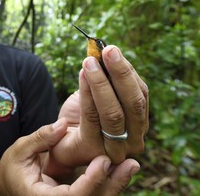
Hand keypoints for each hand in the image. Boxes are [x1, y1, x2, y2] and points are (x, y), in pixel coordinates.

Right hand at [0, 119, 140, 195]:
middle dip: (113, 184)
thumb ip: (40, 138)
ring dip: (115, 183)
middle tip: (131, 164)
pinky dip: (108, 182)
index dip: (91, 180)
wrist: (9, 183)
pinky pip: (95, 194)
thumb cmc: (13, 167)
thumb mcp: (20, 149)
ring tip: (131, 165)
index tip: (104, 160)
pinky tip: (120, 167)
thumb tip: (62, 124)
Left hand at [46, 45, 148, 174]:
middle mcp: (133, 140)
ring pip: (113, 113)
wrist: (58, 143)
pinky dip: (87, 94)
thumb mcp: (96, 95)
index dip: (128, 71)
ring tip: (90, 62)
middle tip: (108, 51)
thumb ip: (105, 78)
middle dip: (120, 74)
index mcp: (139, 124)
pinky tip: (82, 75)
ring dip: (101, 82)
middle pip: (134, 104)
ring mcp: (115, 149)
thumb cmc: (79, 118)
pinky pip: (91, 118)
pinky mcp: (92, 150)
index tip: (112, 50)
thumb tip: (105, 51)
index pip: (141, 96)